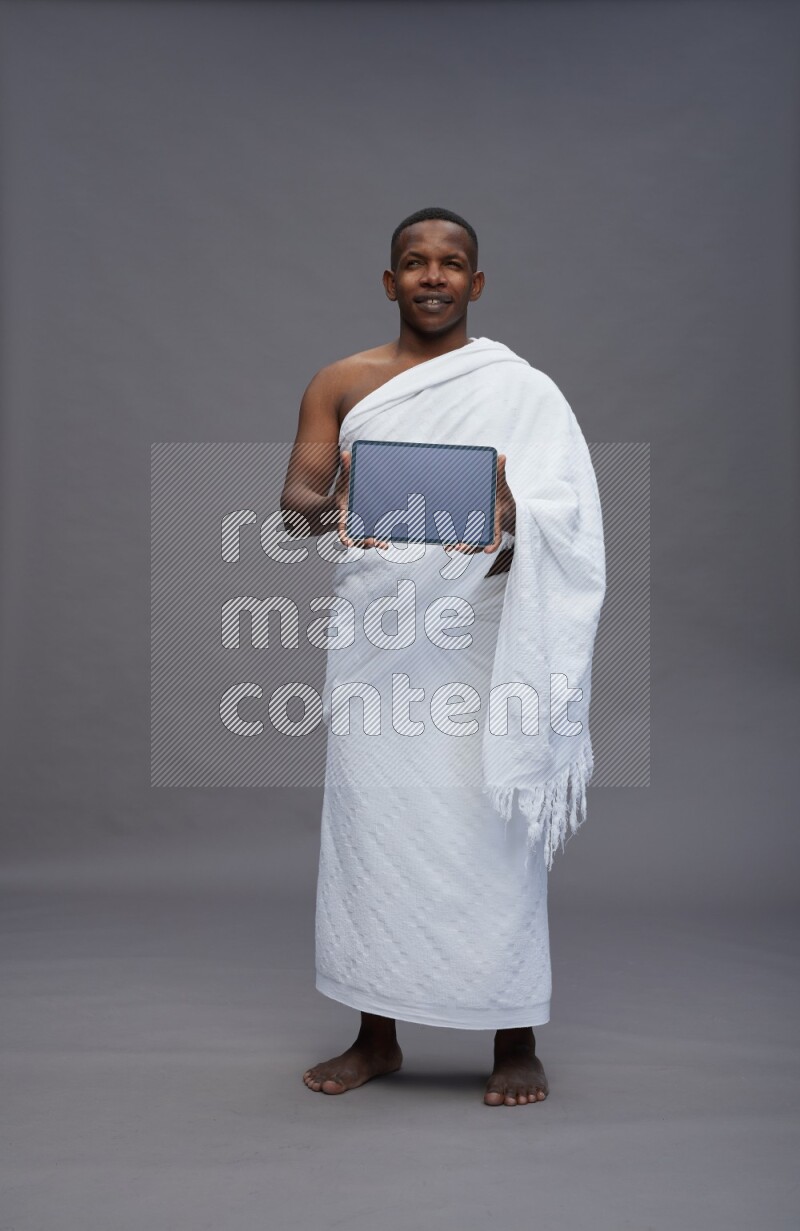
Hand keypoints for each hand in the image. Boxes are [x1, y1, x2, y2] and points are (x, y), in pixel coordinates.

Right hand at [335, 450, 389, 549]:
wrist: (336, 506)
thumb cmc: (341, 493)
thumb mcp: (342, 481)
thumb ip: (345, 469)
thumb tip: (345, 452)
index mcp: (343, 515)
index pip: (342, 528)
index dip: (344, 536)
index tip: (346, 543)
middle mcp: (349, 526)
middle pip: (355, 537)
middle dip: (364, 541)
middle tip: (372, 542)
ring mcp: (357, 530)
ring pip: (364, 540)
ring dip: (374, 542)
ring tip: (383, 544)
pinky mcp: (365, 530)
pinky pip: (372, 537)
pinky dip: (379, 540)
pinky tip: (388, 542)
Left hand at [440, 453, 515, 575]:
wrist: (502, 510)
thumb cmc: (501, 499)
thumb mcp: (502, 487)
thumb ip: (500, 474)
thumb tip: (501, 456)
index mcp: (495, 522)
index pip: (496, 535)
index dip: (493, 543)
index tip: (489, 550)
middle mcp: (486, 531)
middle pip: (479, 543)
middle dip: (469, 546)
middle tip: (460, 547)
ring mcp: (477, 535)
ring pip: (469, 545)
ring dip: (458, 546)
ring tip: (448, 546)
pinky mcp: (467, 534)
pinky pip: (460, 540)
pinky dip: (452, 541)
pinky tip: (442, 541)